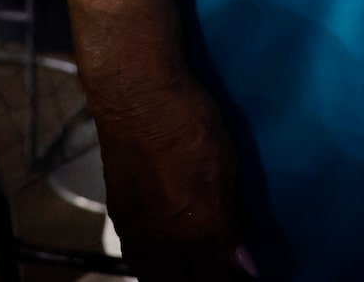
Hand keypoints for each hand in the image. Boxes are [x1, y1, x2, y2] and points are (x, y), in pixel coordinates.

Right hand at [94, 79, 254, 279]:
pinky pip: (137, 259)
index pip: (215, 276)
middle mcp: (164, 241)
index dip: (231, 277)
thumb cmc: (190, 124)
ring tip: (192, 270)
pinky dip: (153, 266)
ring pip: (155, 276)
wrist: (136, 99)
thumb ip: (231, 220)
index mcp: (198, 228)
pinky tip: (163, 259)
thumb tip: (245, 266)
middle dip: (202, 279)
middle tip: (218, 268)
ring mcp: (136, 232)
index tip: (243, 273)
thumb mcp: (225, 167)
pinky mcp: (118, 219)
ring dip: (176, 277)